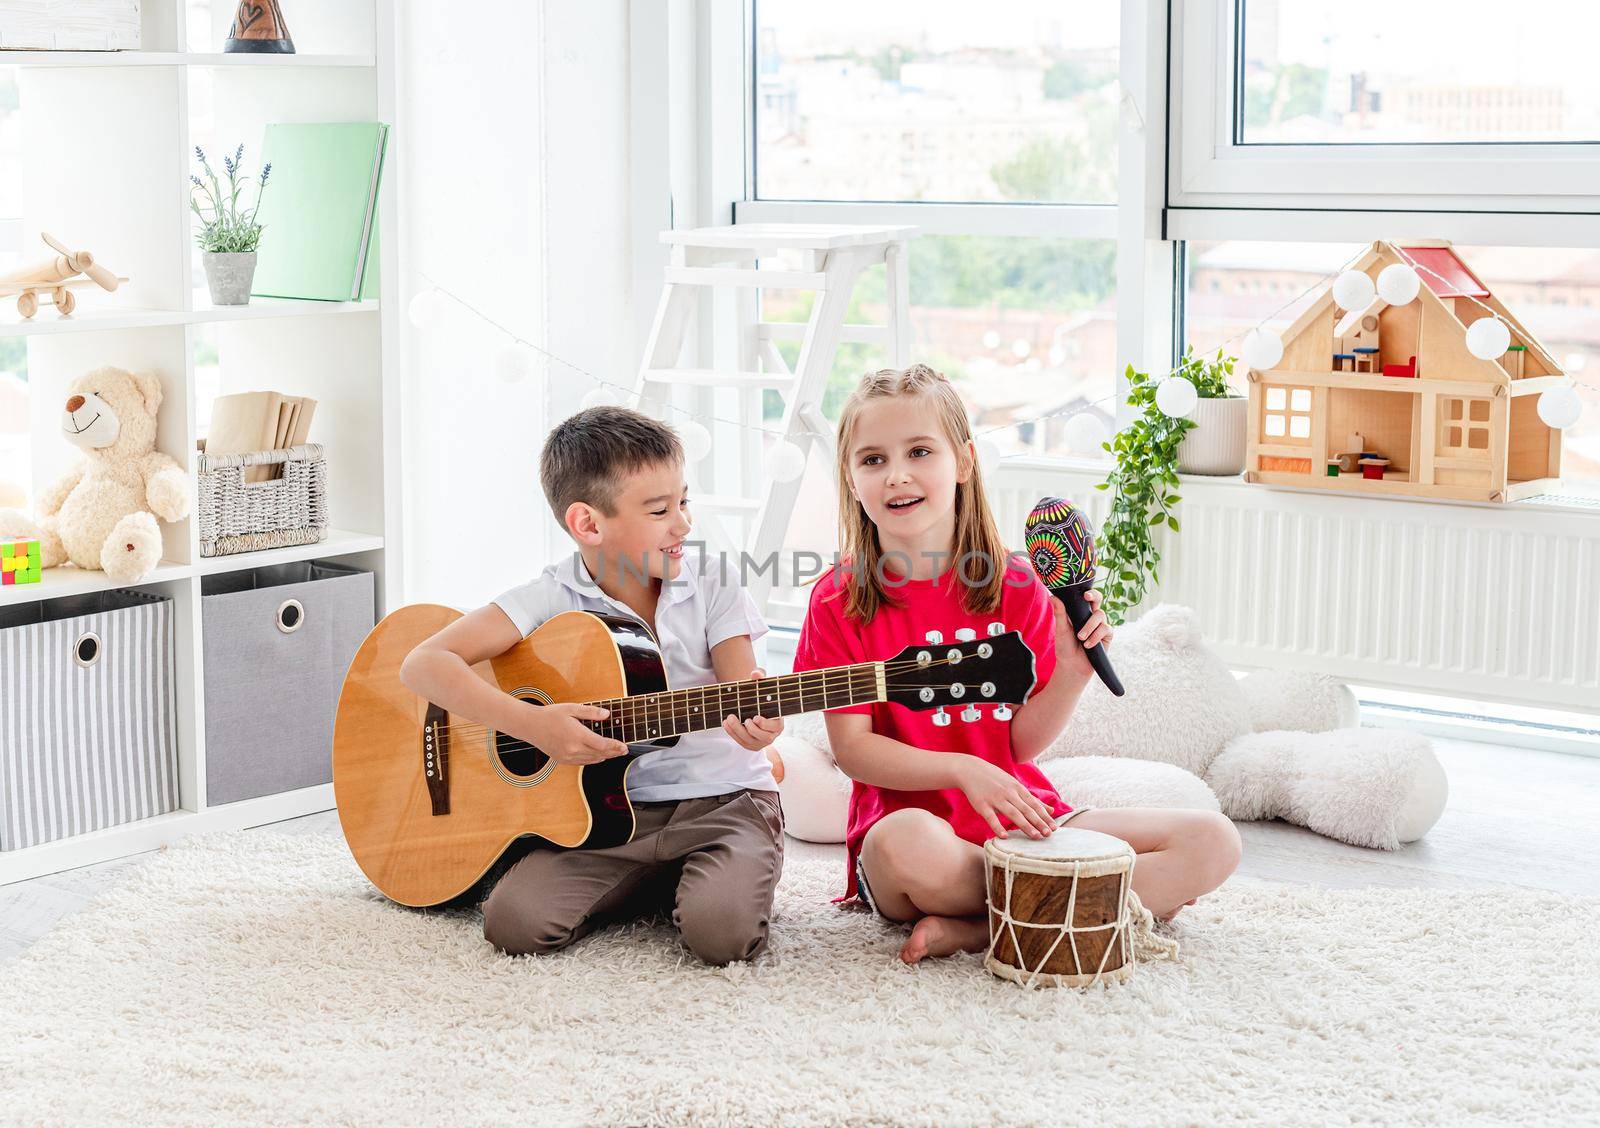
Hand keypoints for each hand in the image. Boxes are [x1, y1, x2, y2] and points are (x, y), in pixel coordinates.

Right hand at [509, 701, 628, 766]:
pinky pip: (582, 763)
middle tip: (624, 750)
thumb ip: (590, 712)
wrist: (530, 726)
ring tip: (614, 753)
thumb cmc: (550, 715)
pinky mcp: (562, 760)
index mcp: (577, 736)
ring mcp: (567, 757)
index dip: (616, 746)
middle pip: (599, 754)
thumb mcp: (571, 709)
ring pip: (591, 760)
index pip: (602, 745)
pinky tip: (597, 756)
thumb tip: (607, 715)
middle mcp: (573, 749)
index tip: (625, 746)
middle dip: (613, 753)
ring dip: (604, 757)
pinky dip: (592, 760)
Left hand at [722, 668, 784, 750]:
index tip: (756, 717)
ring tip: (729, 718)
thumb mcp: (762, 686)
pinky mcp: (750, 744)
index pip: (774, 727)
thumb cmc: (761, 697)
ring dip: (738, 730)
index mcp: (778, 723)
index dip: (765, 724)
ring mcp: (760, 742)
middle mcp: (771, 735)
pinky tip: (725, 724)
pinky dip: (732, 733)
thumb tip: (755, 673)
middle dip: (751, 729)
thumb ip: (760, 678)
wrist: (754, 706)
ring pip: (749, 740)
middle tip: (744, 719)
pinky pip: (741, 742)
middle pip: (763, 736)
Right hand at [953, 756, 1056, 839]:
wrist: (970, 770)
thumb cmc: (995, 779)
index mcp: (1017, 788)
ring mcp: (995, 798)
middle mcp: (1008, 793)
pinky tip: (1004, 836)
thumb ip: (1032, 799)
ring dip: (1025, 825)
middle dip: (1038, 822)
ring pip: (1012, 813)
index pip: (1034, 804)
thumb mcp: (1015, 785)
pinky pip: (991, 817)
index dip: (1044, 816)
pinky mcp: (982, 804)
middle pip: (1026, 809)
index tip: (1054, 828)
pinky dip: (997, 826)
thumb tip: (1051, 810)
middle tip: (1048, 834)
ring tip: (1034, 836)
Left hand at [1053, 588, 1112, 678]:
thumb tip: (1053, 597)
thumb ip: (1060, 613)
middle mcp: (1091, 616)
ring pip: (1100, 615)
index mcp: (1079, 612)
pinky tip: (1088, 645)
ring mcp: (1100, 624)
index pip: (1085, 597)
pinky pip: (1105, 629)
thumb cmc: (1065, 646)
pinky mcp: (1106, 635)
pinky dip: (1095, 636)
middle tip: (1087, 598)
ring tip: (1081, 638)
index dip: (1088, 592)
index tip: (1084, 593)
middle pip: (1098, 599)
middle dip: (1094, 596)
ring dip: (1089, 626)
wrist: (1072, 665)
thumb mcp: (1061, 629)